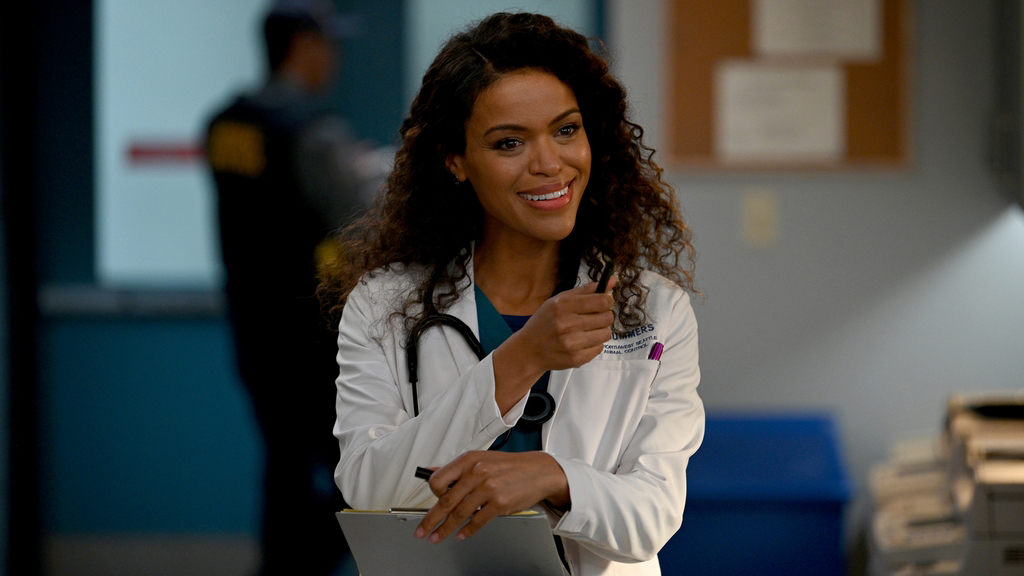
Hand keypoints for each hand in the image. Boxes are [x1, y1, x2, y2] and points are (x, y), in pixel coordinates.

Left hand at [413, 450, 568, 542]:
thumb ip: (457, 468)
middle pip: (445, 501)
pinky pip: (478, 521)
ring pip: (459, 514)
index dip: (433, 494)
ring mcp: (488, 488)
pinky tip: (461, 535)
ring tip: (437, 537)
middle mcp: (476, 473)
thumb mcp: (481, 459)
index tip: (431, 504)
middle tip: (421, 531)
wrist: (538, 471)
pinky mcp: (499, 503)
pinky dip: (467, 531)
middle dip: (430, 520)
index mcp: (468, 460)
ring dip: (445, 529)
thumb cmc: (509, 466)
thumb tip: (433, 472)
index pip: (438, 480)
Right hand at [492, 278, 615, 411]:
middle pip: (607, 317)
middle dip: (604, 316)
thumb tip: (612, 280)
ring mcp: (572, 343)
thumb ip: (586, 290)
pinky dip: (594, 344)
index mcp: (563, 305)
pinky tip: (582, 342)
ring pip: (606, 334)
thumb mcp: (559, 300)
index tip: (604, 302)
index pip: (602, 301)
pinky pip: (599, 348)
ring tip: (587, 330)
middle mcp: (567, 324)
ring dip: (600, 331)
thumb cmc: (545, 322)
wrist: (529, 350)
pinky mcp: (576, 358)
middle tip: (594, 317)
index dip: (608, 300)